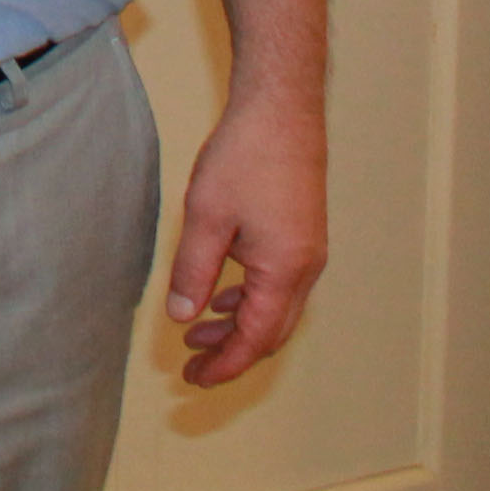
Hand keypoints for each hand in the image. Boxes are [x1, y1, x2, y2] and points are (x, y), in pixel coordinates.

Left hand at [166, 88, 326, 385]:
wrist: (282, 110)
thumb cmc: (245, 158)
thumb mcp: (206, 217)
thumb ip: (194, 271)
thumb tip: (181, 316)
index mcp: (284, 271)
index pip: (255, 338)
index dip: (225, 364)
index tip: (194, 380)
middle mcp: (305, 269)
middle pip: (270, 331)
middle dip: (232, 353)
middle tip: (192, 367)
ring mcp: (308, 252)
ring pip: (275, 308)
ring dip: (238, 326)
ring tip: (197, 334)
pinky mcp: (302, 234)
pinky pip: (278, 284)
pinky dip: (250, 299)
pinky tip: (223, 296)